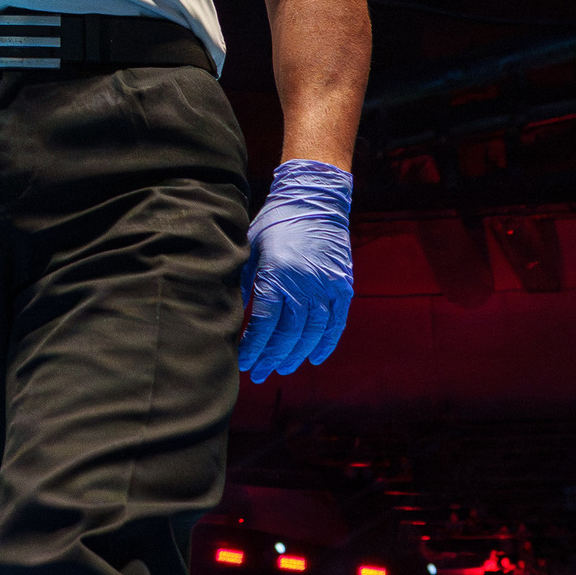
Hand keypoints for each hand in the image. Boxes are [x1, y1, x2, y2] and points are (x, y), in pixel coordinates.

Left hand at [237, 160, 353, 379]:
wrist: (314, 200)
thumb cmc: (274, 223)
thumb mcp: (250, 248)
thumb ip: (244, 282)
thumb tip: (233, 316)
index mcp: (277, 274)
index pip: (263, 322)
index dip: (253, 346)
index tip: (243, 361)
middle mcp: (304, 283)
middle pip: (287, 333)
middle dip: (271, 357)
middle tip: (258, 375)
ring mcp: (326, 286)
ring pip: (311, 332)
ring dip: (296, 354)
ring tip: (282, 369)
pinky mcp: (342, 286)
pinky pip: (336, 322)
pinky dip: (326, 342)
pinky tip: (314, 358)